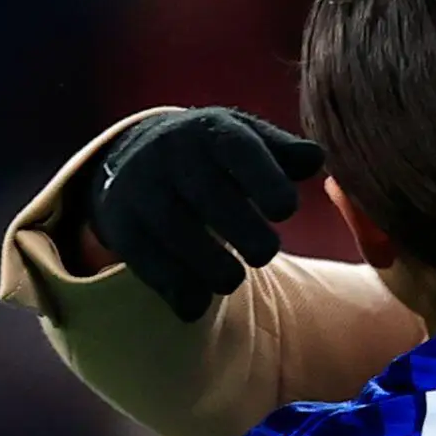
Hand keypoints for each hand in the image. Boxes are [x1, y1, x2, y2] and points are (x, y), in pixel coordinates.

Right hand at [70, 108, 322, 321]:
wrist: (134, 155)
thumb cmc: (213, 156)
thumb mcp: (249, 142)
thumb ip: (285, 154)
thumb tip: (315, 159)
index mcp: (212, 130)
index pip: (240, 150)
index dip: (267, 181)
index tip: (287, 211)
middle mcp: (171, 153)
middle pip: (209, 195)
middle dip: (243, 231)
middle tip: (266, 254)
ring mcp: (140, 186)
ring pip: (175, 230)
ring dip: (210, 265)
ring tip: (231, 281)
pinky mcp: (120, 221)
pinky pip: (145, 258)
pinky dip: (173, 287)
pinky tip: (196, 305)